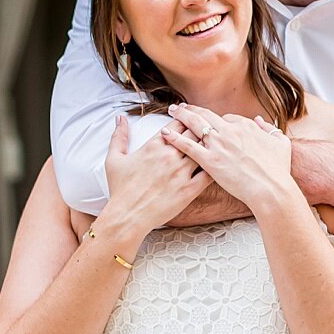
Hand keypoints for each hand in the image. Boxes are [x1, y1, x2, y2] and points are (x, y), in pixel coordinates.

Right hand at [97, 114, 210, 233]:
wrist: (127, 216)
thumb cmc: (120, 189)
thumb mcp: (114, 159)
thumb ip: (119, 136)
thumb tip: (119, 117)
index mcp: (154, 146)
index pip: (177, 124)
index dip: (186, 120)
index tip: (190, 121)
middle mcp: (169, 156)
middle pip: (193, 133)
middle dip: (200, 129)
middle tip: (207, 130)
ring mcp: (181, 173)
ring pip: (203, 151)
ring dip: (209, 147)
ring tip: (216, 145)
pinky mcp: (189, 189)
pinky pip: (208, 174)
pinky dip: (215, 167)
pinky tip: (218, 165)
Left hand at [161, 103, 297, 212]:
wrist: (270, 188)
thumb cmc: (278, 169)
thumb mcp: (280, 143)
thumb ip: (269, 129)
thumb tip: (259, 120)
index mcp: (245, 126)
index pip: (226, 118)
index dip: (216, 121)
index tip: (209, 121)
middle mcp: (229, 131)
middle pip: (206, 115)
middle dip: (191, 109)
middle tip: (180, 106)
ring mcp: (218, 145)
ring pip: (195, 125)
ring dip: (181, 116)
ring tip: (171, 112)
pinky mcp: (209, 160)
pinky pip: (188, 146)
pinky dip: (175, 138)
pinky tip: (165, 133)